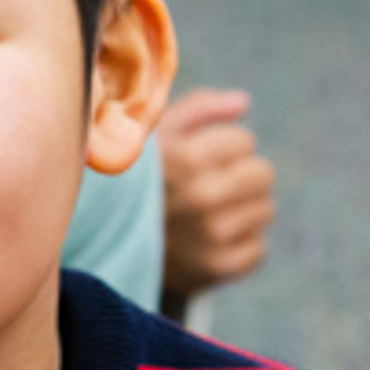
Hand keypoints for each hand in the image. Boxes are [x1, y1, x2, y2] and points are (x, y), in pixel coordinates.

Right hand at [158, 89, 275, 299]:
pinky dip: (239, 245)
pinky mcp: (216, 268)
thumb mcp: (154, 135)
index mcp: (186, 158)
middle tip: (213, 186)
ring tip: (209, 214)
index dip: (224, 146)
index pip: (245, 142)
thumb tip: (243, 101)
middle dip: (242, 175)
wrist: (105, 247)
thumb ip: (198, 108)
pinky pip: (258, 250)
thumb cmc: (137, 181)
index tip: (201, 159)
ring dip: (242, 210)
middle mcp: (201, 197)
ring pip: (265, 211)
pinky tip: (210, 241)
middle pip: (263, 175)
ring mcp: (211, 237)